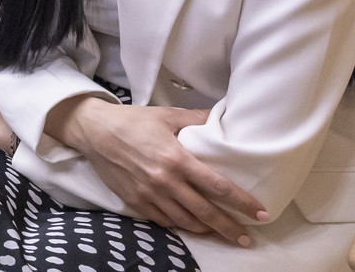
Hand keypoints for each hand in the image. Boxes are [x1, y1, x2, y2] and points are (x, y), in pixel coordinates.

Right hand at [50, 97, 265, 245]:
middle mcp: (165, 181)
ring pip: (185, 221)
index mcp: (177, 159)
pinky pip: (163, 221)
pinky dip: (179, 225)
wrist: (94, 131)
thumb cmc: (131, 121)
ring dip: (206, 229)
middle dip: (229, 228)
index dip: (241, 202)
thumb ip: (195, 119)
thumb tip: (220, 116)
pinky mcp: (135, 202)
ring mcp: (149, 195)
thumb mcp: (166, 115)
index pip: (217, 186)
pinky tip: (189, 224)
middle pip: (205, 212)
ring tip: (221, 232)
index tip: (260, 213)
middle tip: (247, 239)